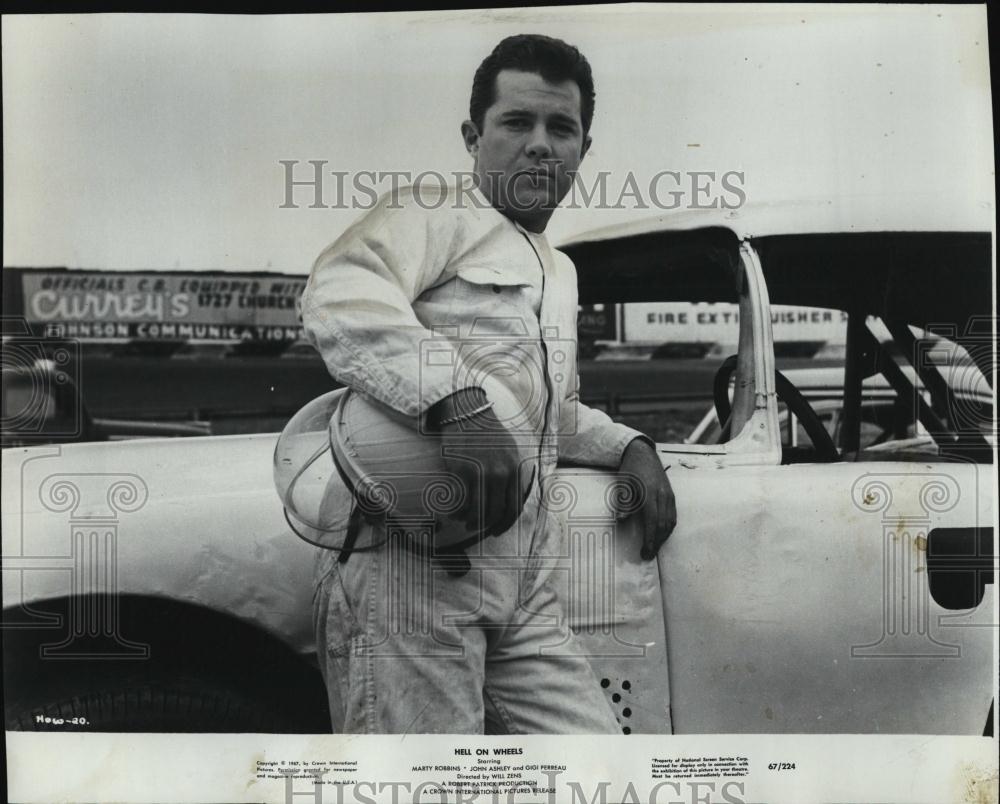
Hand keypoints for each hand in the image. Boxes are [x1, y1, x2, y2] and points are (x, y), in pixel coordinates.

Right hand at [428, 389, 523, 537]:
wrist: (467, 412)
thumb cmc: (486, 431)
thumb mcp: (509, 449)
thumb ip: (512, 471)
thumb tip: (511, 494)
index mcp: (515, 469)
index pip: (514, 506)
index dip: (505, 523)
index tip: (497, 530)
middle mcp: (502, 473)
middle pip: (497, 512)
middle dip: (486, 526)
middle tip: (475, 529)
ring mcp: (483, 473)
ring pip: (480, 511)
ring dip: (470, 521)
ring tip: (462, 521)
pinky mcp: (464, 472)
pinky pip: (463, 502)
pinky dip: (458, 512)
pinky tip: (453, 512)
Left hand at [616, 438, 675, 559]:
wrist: (642, 453)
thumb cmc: (630, 469)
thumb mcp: (623, 484)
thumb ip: (623, 502)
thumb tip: (621, 520)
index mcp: (650, 493)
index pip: (653, 522)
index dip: (650, 539)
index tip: (645, 552)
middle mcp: (662, 495)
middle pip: (663, 525)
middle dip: (657, 543)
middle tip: (648, 554)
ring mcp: (669, 494)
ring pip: (670, 521)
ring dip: (664, 537)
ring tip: (654, 547)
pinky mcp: (671, 494)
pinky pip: (673, 515)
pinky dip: (668, 527)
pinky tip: (662, 534)